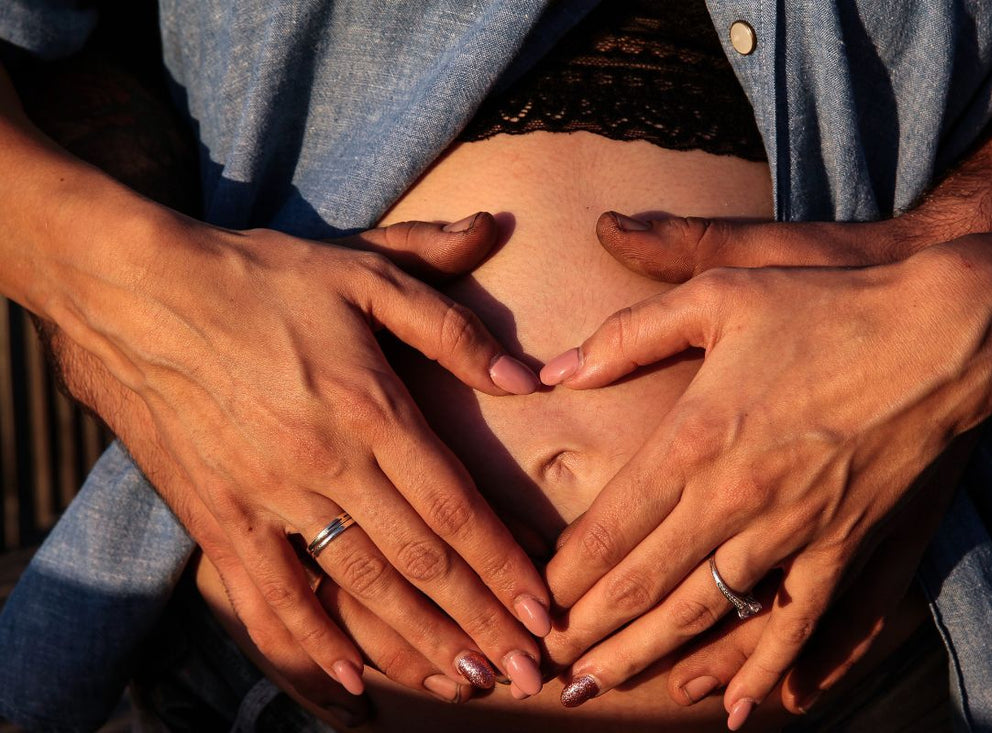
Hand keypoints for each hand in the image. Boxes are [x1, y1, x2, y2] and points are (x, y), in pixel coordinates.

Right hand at [44, 209, 551, 699]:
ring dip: (418, 642)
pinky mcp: (217, 516)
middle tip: (527, 671)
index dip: (504, 566)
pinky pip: (270, 594)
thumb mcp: (365, 271)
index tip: (543, 613)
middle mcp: (326, 463)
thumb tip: (527, 376)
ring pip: (358, 588)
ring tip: (465, 681)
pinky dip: (311, 643)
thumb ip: (451, 325)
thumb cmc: (261, 278)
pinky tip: (353, 681)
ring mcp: (268, 497)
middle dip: (480, 622)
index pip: (455, 506)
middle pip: (419, 561)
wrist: (134, 292)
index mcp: (370, 407)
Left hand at [541, 213, 991, 724]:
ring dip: (646, 657)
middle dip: (588, 632)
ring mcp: (794, 531)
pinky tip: (738, 710)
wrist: (943, 333)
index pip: (609, 527)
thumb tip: (553, 370)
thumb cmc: (825, 304)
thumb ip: (628, 333)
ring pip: (703, 615)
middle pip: (643, 586)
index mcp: (695, 436)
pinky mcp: (847, 548)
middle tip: (546, 664)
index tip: (535, 601)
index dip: (565, 576)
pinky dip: (765, 671)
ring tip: (599, 687)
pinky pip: (798, 626)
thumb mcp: (719, 293)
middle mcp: (736, 497)